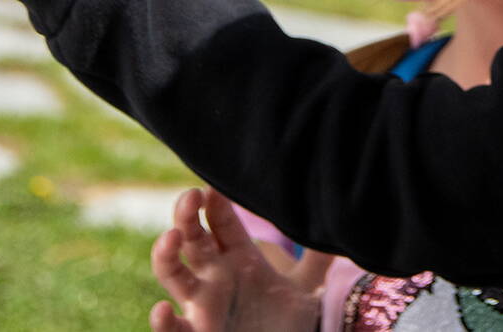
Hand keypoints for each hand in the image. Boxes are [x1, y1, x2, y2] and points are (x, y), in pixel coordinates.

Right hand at [150, 188, 332, 331]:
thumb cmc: (288, 321)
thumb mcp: (308, 287)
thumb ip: (319, 258)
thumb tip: (340, 226)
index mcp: (238, 256)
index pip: (222, 221)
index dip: (215, 202)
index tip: (214, 186)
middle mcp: (214, 275)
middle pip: (192, 237)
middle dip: (186, 215)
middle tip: (191, 197)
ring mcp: (202, 303)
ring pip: (173, 272)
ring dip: (165, 254)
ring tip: (171, 237)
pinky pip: (174, 329)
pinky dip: (163, 323)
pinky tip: (162, 311)